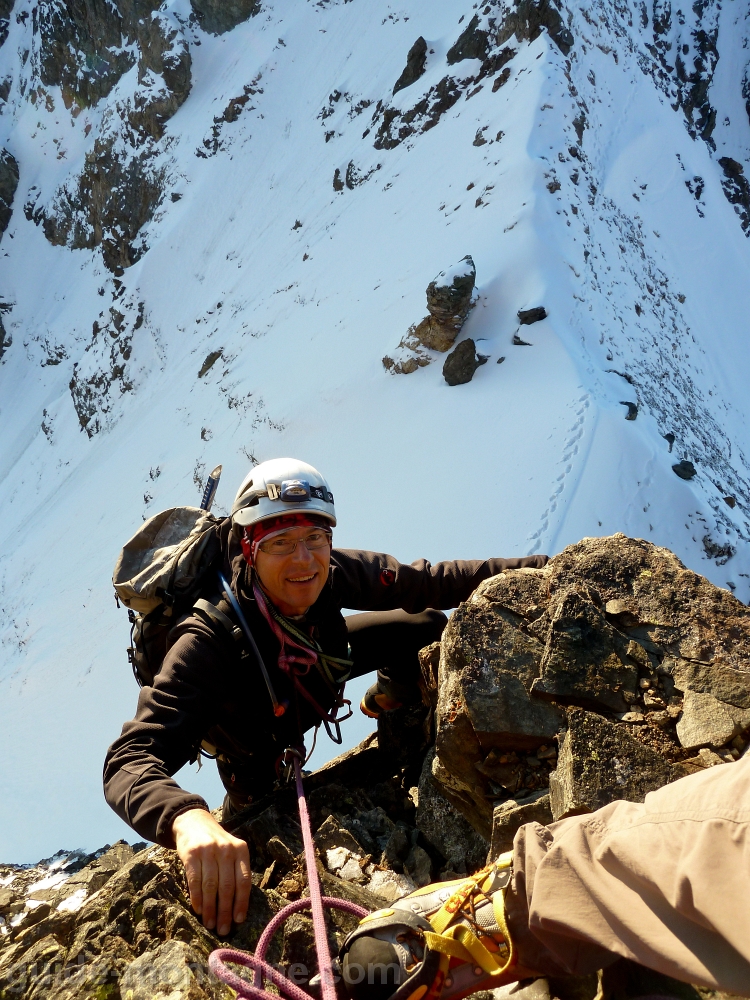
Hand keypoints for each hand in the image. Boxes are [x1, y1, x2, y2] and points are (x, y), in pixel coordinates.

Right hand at [172, 808, 250, 935]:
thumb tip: (238, 906)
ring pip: (211, 886)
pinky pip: (195, 880)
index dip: (241, 902)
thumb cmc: (216, 843)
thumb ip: (235, 871)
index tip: (238, 920)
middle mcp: (226, 849)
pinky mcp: (191, 854)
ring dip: (210, 908)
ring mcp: (208, 850)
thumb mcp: (231, 850)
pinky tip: (198, 910)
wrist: (194, 822)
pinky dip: (197, 898)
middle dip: (225, 911)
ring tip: (210, 924)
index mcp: (241, 849)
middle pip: (227, 886)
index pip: (244, 880)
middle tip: (223, 930)